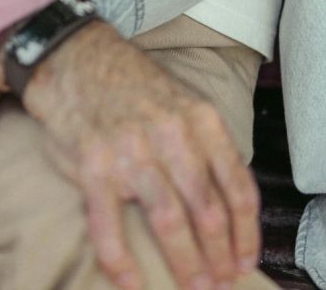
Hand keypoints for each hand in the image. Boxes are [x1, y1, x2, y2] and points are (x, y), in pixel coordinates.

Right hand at [22, 21, 259, 289]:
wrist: (78, 60)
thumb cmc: (135, 88)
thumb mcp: (184, 102)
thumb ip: (205, 145)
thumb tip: (229, 202)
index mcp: (201, 118)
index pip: (236, 182)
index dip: (246, 229)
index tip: (247, 260)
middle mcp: (172, 134)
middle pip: (207, 208)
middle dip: (219, 253)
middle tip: (223, 285)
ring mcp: (131, 151)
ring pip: (168, 220)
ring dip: (185, 262)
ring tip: (195, 288)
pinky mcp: (93, 167)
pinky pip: (109, 226)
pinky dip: (121, 262)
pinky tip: (132, 285)